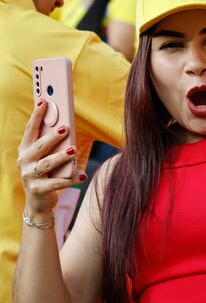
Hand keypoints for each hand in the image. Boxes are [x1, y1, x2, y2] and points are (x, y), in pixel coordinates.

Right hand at [17, 100, 86, 215]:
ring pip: (47, 163)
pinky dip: (71, 179)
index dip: (37, 115)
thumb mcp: (45, 157)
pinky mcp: (38, 190)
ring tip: (73, 150)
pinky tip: (82, 175)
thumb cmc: (46, 173)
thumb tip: (65, 125)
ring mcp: (30, 176)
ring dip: (61, 157)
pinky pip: (57, 183)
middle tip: (65, 128)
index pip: (30, 129)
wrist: (38, 202)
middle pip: (39, 146)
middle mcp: (24, 161)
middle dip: (52, 137)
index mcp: (25, 149)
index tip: (44, 101)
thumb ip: (51, 144)